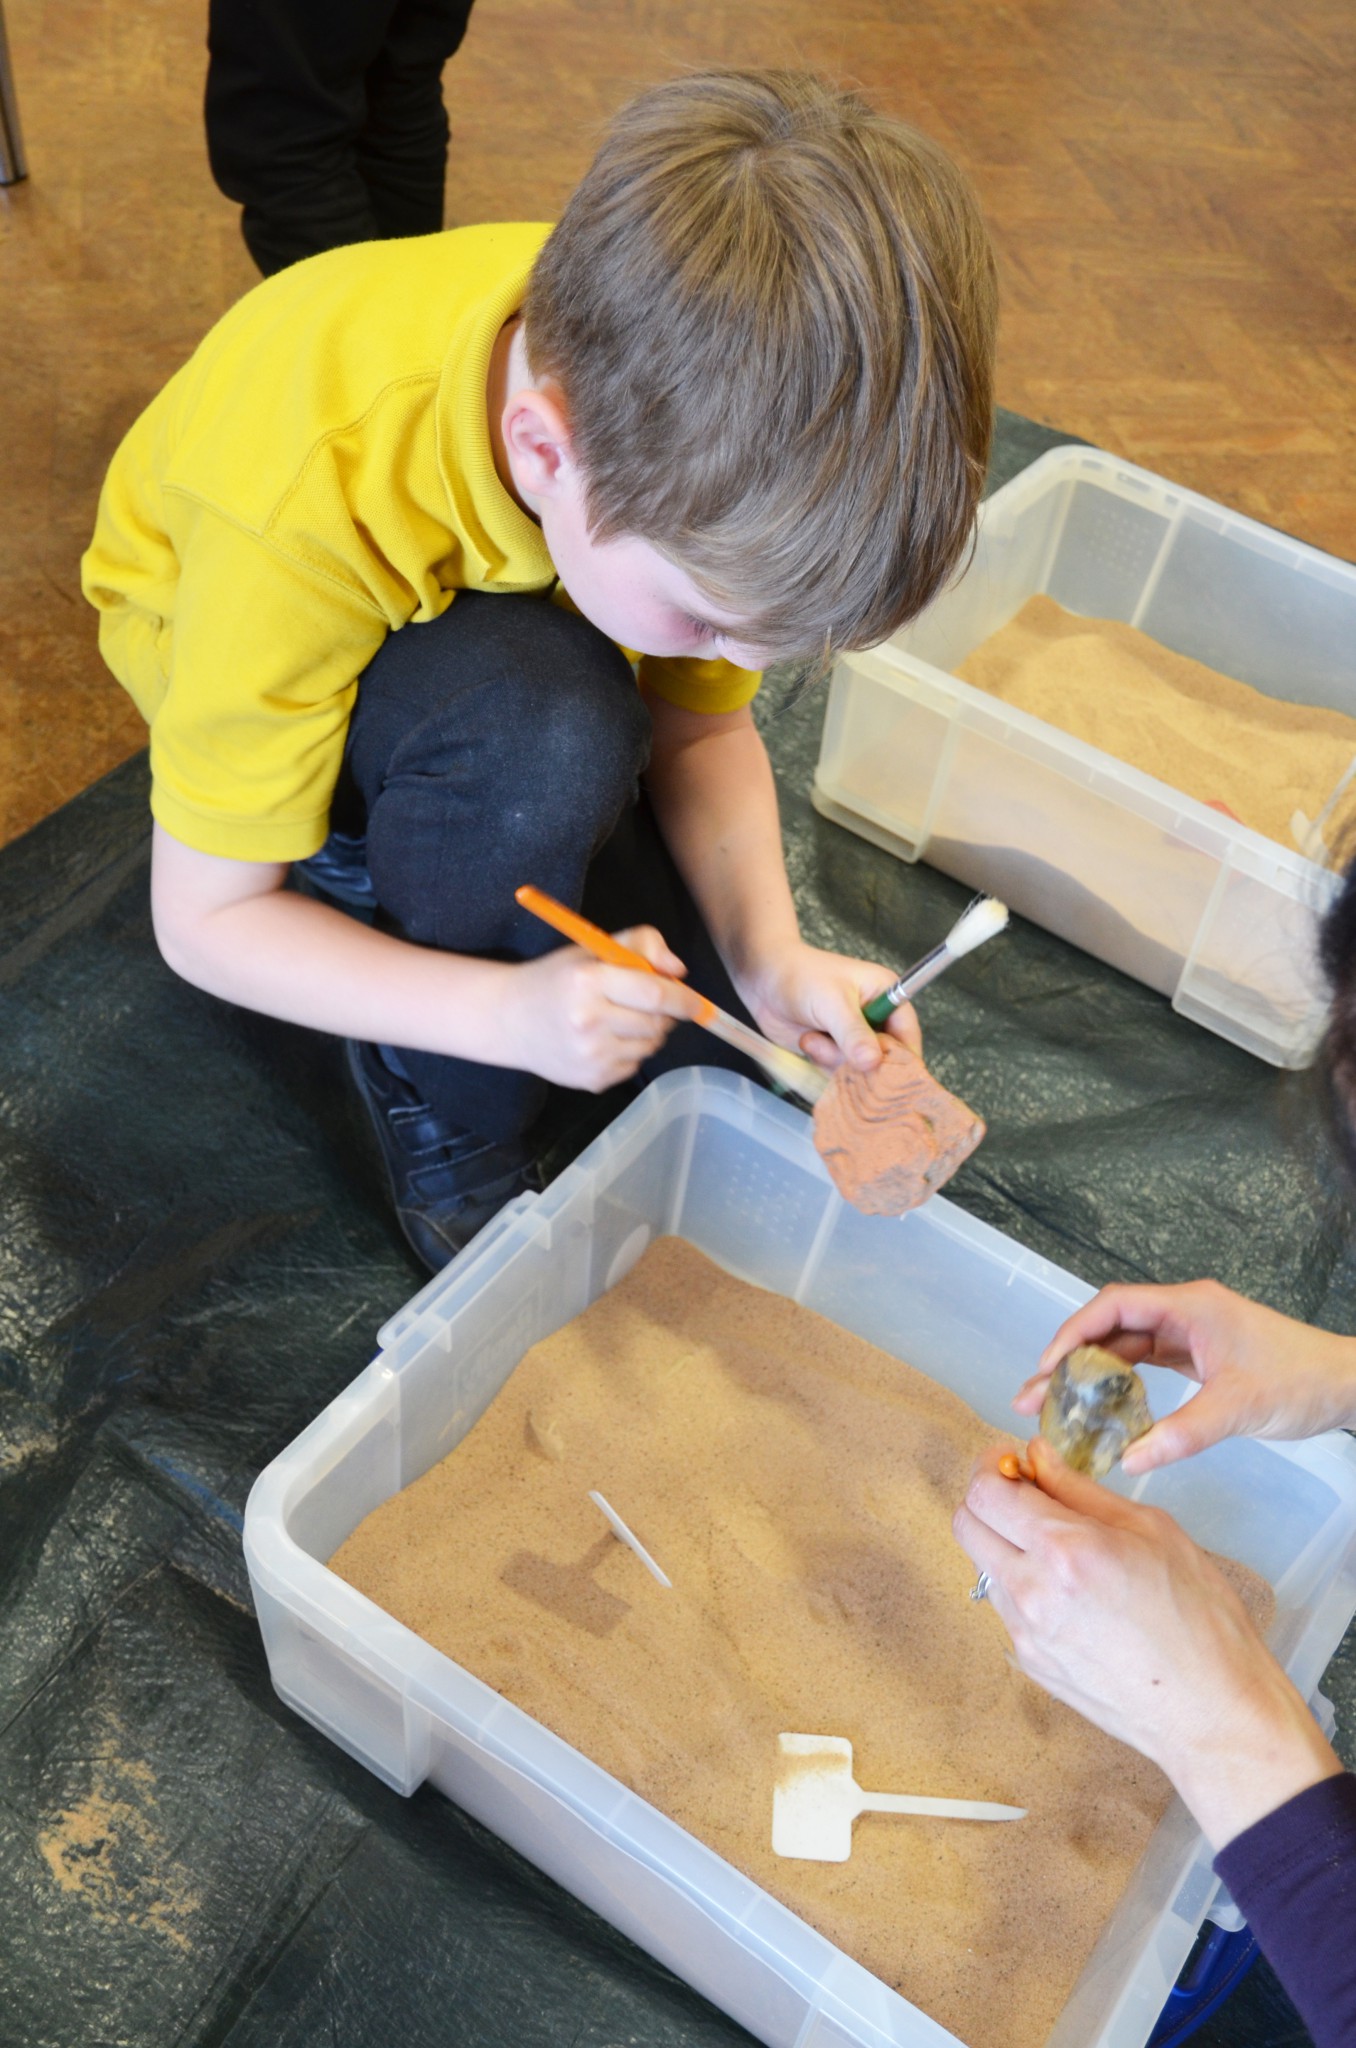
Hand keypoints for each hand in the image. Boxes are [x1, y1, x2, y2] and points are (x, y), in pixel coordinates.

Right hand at [502, 926, 694, 1090]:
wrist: (509, 1020)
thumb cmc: (557, 979)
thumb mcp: (592, 949)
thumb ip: (641, 945)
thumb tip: (679, 971)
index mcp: (588, 982)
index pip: (654, 993)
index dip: (684, 999)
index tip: (697, 1003)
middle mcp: (588, 1021)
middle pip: (657, 1023)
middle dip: (664, 1015)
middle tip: (647, 1005)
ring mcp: (590, 1055)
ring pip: (650, 1046)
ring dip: (647, 1033)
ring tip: (618, 1020)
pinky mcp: (592, 1079)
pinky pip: (634, 1066)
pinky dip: (630, 1052)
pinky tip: (604, 1040)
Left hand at [735, 941, 921, 1072]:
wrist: (762, 978)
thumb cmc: (800, 976)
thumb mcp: (831, 1002)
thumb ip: (853, 1033)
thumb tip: (873, 1062)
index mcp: (887, 995)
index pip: (907, 1035)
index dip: (900, 1058)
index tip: (885, 1075)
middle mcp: (875, 1018)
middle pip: (885, 1059)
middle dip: (860, 1062)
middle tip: (834, 1050)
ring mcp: (853, 1037)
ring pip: (859, 1069)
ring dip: (834, 1061)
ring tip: (812, 1038)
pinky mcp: (833, 1050)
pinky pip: (838, 1071)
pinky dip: (823, 1064)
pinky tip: (807, 1043)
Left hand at [953, 1440, 1341, 1847]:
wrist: (1214, 1714)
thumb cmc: (1202, 1621)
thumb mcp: (1153, 1531)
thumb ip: (1081, 1489)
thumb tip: (1038, 1455)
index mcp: (1065, 1550)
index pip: (985, 1492)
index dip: (992, 1465)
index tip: (1013, 1460)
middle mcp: (1033, 1593)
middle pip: (966, 1525)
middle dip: (987, 1498)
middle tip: (1025, 1493)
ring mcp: (1026, 1635)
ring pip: (984, 1567)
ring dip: (1005, 1544)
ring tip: (1059, 1546)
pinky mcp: (1031, 1664)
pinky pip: (1007, 1608)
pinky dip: (1023, 1585)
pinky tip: (1070, 1591)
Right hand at [1012, 1281, 1355, 1475]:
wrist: (1346, 1385)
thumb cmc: (1301, 1381)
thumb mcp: (1238, 1408)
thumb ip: (1182, 1433)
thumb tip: (1130, 1461)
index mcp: (1189, 1307)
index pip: (1113, 1307)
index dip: (1073, 1333)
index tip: (1047, 1367)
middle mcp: (1184, 1313)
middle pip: (1110, 1328)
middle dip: (1070, 1360)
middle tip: (1034, 1397)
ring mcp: (1191, 1335)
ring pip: (1125, 1348)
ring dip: (1091, 1375)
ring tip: (1055, 1406)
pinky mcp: (1198, 1356)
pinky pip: (1147, 1365)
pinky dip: (1121, 1385)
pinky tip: (1103, 1410)